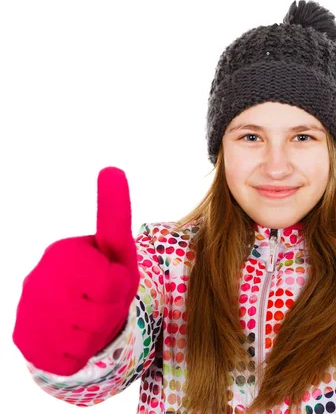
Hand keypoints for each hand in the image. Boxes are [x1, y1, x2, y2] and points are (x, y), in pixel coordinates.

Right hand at [13, 167, 139, 375]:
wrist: (70, 314)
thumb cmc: (103, 276)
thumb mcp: (117, 249)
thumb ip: (115, 217)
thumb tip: (111, 169)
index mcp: (65, 253)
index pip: (107, 283)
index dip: (117, 287)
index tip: (110, 280)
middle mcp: (40, 279)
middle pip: (103, 314)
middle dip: (111, 311)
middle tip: (103, 301)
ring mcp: (28, 311)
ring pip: (86, 340)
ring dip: (97, 333)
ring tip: (89, 317)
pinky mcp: (25, 340)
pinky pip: (69, 359)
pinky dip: (79, 352)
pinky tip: (71, 335)